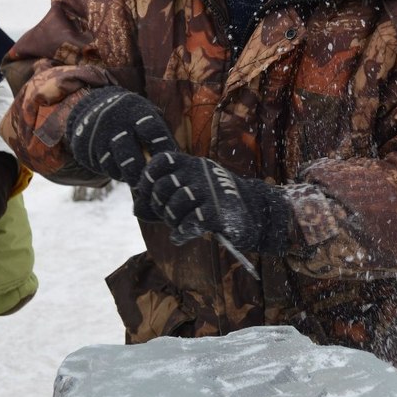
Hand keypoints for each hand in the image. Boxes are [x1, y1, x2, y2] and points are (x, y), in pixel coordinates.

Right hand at [67, 87, 175, 186]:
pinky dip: (115, 172)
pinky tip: (122, 170)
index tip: (167, 161)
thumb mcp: (144, 112)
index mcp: (135, 110)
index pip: (152, 131)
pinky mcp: (87, 148)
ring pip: (116, 165)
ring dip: (129, 175)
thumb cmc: (130, 115)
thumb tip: (174, 156)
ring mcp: (99, 136)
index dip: (162, 148)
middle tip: (151, 180)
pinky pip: (104, 167)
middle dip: (143, 170)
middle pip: (131, 154)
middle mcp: (115, 122)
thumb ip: (158, 130)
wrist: (92, 107)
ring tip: (138, 178)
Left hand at [133, 152, 292, 255]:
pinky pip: (188, 225)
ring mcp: (210, 193)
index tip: (148, 191)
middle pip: (163, 187)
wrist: (259, 212)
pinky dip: (180, 234)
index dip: (148, 177)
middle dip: (159, 205)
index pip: (162, 161)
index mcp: (195, 165)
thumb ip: (170, 192)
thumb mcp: (197, 187)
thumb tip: (137, 207)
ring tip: (179, 224)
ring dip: (172, 220)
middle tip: (168, 214)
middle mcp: (201, 175)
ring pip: (174, 207)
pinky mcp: (216, 215)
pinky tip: (181, 236)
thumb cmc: (221, 200)